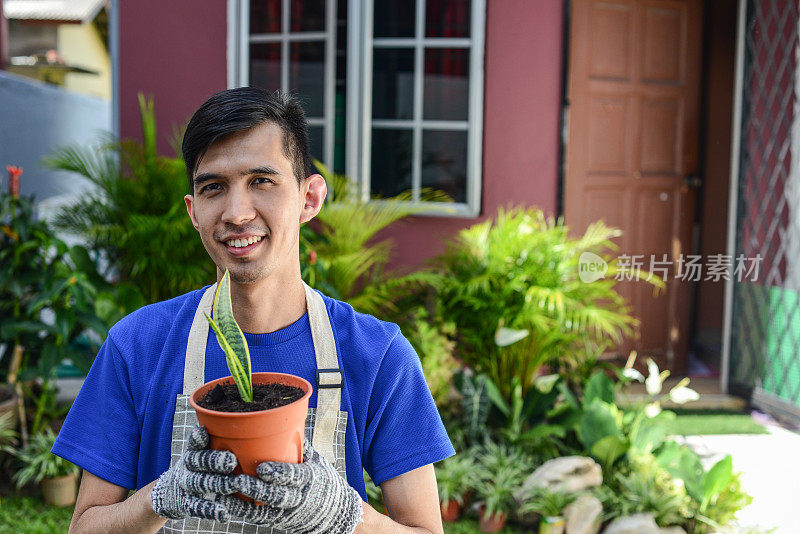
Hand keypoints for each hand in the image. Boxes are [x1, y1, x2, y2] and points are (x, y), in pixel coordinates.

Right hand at [151, 426, 238, 520]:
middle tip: (231, 460)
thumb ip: (213, 440)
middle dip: (214, 461)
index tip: (203, 433)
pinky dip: (210, 510)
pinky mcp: (185, 504)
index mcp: (193, 452)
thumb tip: (235, 420)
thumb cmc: (198, 468)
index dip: (197, 438)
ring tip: (233, 485)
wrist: (169, 494)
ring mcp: (186, 485)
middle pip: (199, 462)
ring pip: (201, 483)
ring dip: (218, 484)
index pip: (194, 443)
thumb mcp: (201, 452)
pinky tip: (223, 513)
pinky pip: (197, 507)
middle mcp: (188, 466)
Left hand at [222, 440, 362, 533]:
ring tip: (229, 490)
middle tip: (239, 480)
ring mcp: (288, 511)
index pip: (295, 476)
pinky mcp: (278, 520)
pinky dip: (243, 511)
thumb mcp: (316, 460)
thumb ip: (298, 444)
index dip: (280, 473)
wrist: (333, 511)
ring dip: (246, 501)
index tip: (263, 467)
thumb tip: (281, 418)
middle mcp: (300, 497)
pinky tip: (227, 503)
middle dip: (258, 489)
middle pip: (278, 495)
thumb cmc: (322, 479)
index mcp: (311, 478)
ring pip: (266, 508)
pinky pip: (259, 517)